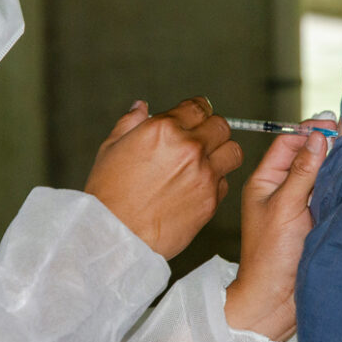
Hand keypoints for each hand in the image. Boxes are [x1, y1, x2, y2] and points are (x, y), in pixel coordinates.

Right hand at [84, 97, 242, 260]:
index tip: (198, 115)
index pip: (199, 106)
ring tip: (207, 161)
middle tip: (201, 139)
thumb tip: (141, 107)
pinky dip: (216, 182)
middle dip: (212, 129)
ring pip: (233, 152)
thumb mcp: (111, 148)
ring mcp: (204, 175)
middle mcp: (189, 148)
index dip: (199, 109)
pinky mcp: (210, 201)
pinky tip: (197, 187)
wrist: (115, 235)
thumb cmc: (108, 193)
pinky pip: (225, 182)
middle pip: (221, 126)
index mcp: (164, 129)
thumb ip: (130, 122)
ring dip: (222, 153)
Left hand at [225, 115, 336, 340]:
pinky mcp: (317, 221)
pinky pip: (331, 194)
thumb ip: (302, 172)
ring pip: (321, 174)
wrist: (276, 302)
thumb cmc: (271, 256)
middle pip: (306, 155)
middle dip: (327, 143)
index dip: (309, 130)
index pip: (288, 143)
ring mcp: (301, 205)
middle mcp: (282, 190)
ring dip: (338, 163)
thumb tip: (317, 138)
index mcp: (265, 181)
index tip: (333, 125)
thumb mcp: (285, 208)